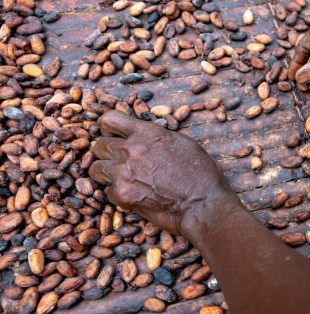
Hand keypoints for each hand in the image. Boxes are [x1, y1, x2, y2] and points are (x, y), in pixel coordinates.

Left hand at [88, 111, 238, 236]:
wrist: (202, 204)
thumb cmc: (201, 174)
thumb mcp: (184, 143)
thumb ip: (159, 137)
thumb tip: (147, 136)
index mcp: (147, 133)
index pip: (109, 119)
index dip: (109, 128)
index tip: (115, 135)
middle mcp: (131, 149)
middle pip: (98, 145)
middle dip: (106, 152)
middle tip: (118, 160)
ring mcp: (123, 173)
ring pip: (95, 169)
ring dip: (106, 172)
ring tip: (122, 178)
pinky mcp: (121, 195)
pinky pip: (106, 191)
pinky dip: (117, 193)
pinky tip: (133, 195)